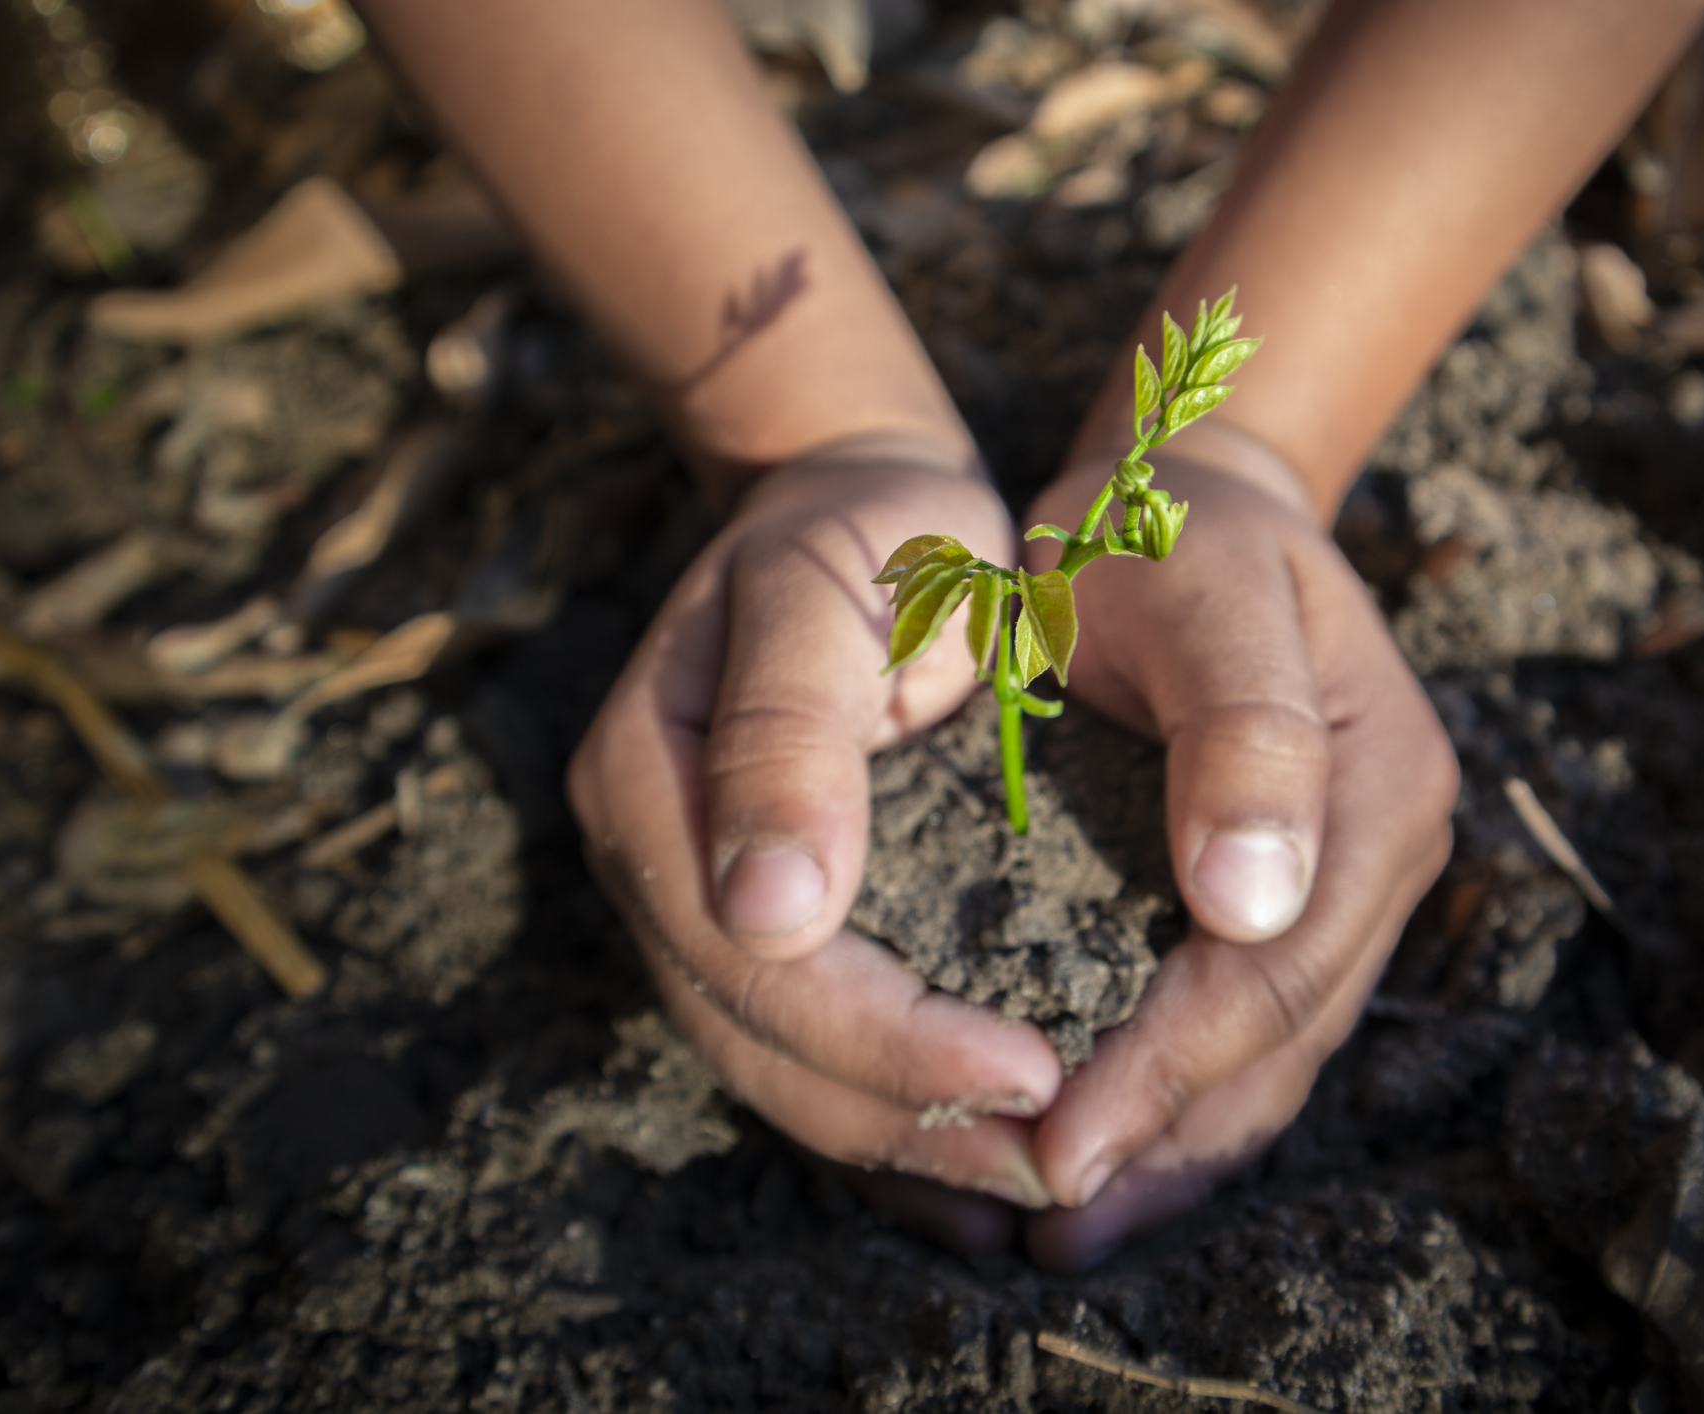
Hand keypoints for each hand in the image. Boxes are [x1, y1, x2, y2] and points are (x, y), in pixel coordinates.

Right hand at [567, 435, 1063, 1242]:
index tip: (1034, 1073)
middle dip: (905, 1117)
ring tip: (1030, 1179)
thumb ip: (789, 735)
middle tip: (1053, 1163)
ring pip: (778, 1064)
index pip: (760, 963)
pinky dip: (889, 1113)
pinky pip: (806, 1045)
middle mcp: (656, 858)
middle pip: (759, 1039)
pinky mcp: (756, 914)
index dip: (890, 1040)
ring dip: (902, 1137)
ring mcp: (694, 893)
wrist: (863, 500)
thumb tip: (768, 916)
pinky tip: (973, 1173)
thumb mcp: (830, 590)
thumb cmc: (871, 529)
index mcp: (650, 782)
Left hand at [1018, 423, 1458, 1268]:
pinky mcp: (1290, 902)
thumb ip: (1240, 730)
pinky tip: (1099, 1153)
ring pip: (1269, 1059)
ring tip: (1059, 1217)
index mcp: (1381, 784)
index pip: (1277, 969)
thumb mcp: (1198, 585)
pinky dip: (1172, 1101)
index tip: (1056, 1138)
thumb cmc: (1166, 527)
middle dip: (1162, 1131)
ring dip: (1170, 1145)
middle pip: (1280, 1038)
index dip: (1170, 1066)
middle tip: (1042, 1208)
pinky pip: (1243, 1032)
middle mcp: (1379, 854)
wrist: (1183, 497)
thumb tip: (1250, 904)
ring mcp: (1343, 885)